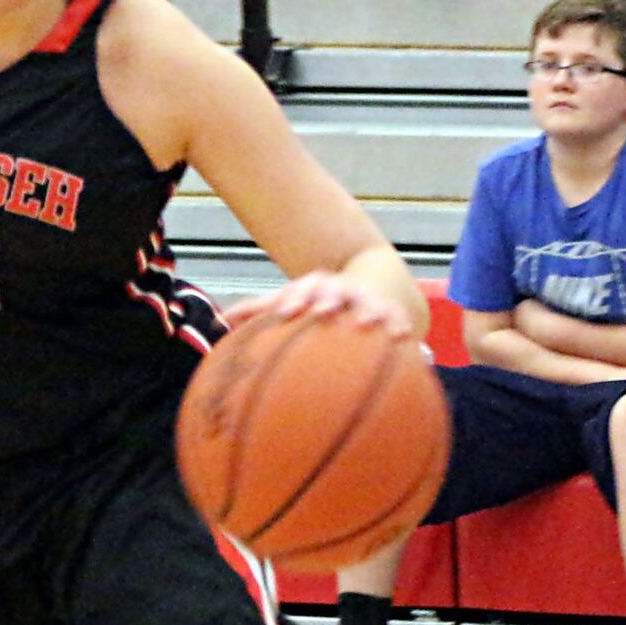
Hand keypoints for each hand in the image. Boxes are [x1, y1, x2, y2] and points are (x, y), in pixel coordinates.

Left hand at [221, 270, 414, 338]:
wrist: (361, 286)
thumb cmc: (314, 303)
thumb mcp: (289, 303)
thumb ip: (258, 312)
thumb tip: (221, 321)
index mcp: (312, 287)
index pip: (300, 289)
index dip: (293, 299)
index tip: (287, 312)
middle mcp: (339, 289)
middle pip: (334, 289)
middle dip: (328, 298)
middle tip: (324, 310)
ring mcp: (366, 298)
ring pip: (368, 301)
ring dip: (369, 309)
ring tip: (369, 323)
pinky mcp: (391, 311)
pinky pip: (397, 317)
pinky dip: (399, 325)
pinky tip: (404, 337)